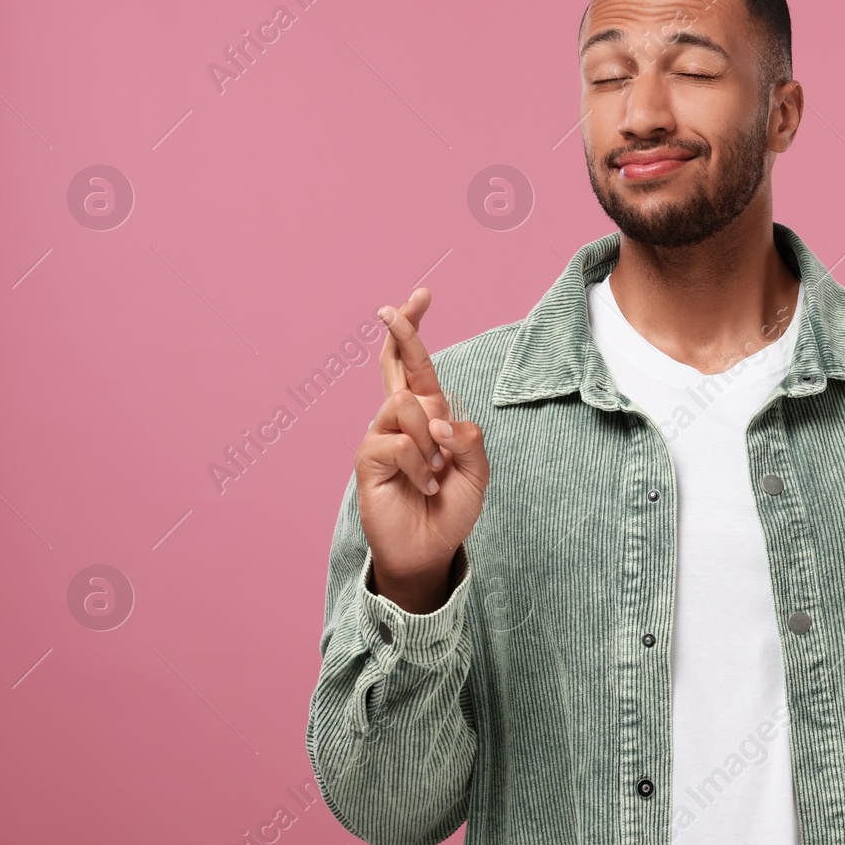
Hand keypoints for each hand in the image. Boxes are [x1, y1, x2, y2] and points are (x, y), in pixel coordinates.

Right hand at [355, 288, 489, 594]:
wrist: (430, 548)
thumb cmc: (450, 508)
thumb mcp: (476, 471)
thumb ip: (469, 439)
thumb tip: (442, 418)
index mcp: (428, 416)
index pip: (418, 366)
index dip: (414, 331)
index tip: (419, 296)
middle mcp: (400, 419)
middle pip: (395, 364)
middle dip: (401, 331)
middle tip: (391, 307)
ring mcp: (381, 435)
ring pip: (409, 407)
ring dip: (431, 440)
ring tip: (435, 471)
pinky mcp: (369, 458)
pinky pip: (400, 443)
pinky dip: (421, 466)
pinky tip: (424, 484)